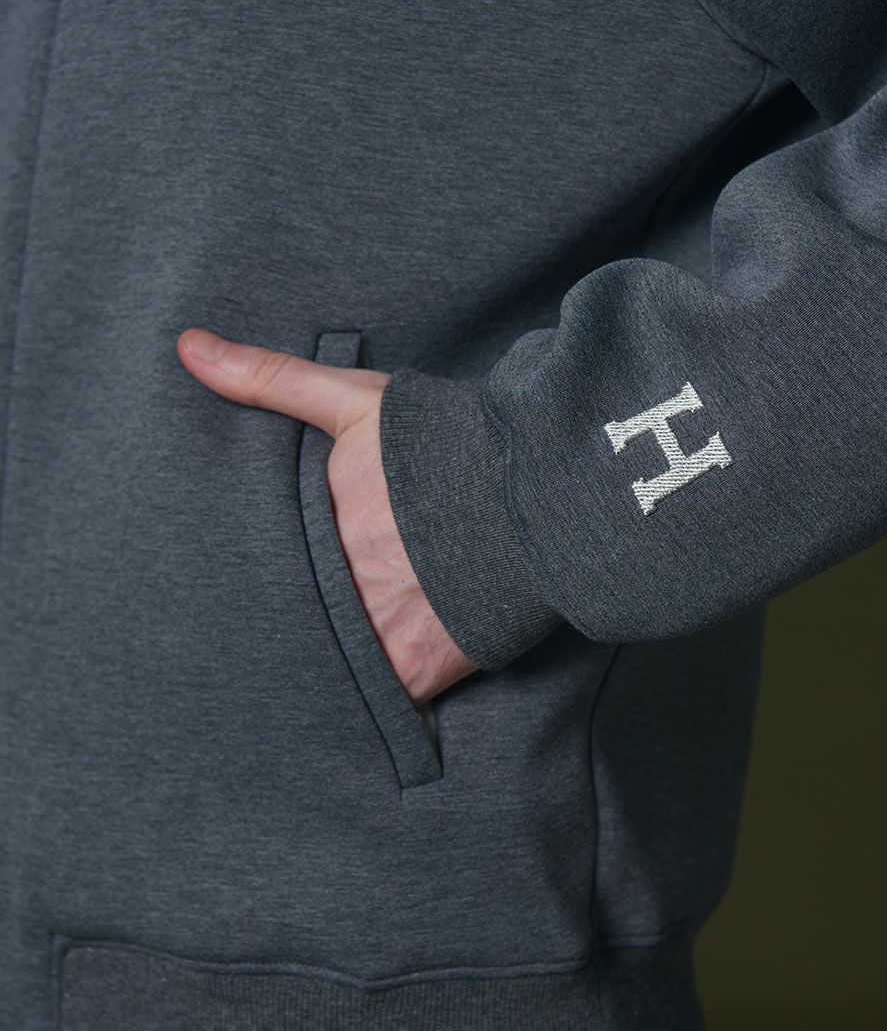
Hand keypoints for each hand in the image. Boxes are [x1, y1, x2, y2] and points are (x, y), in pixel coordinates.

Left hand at [176, 328, 477, 705]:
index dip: (244, 578)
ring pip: (324, 666)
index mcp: (311, 531)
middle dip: (280, 625)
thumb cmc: (441, 446)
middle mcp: (335, 591)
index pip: (252, 570)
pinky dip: (367, 697)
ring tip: (309, 661)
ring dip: (319, 664)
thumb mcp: (353, 402)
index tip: (232, 587)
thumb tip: (187, 347)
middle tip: (269, 631)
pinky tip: (354, 693)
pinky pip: (377, 703)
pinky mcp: (416, 673)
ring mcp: (375, 638)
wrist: (536, 496)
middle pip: (286, 623)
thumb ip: (270, 378)